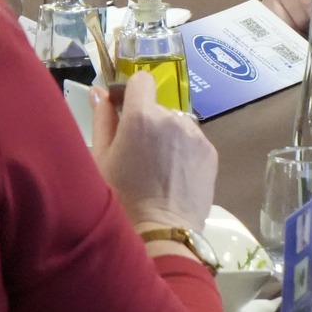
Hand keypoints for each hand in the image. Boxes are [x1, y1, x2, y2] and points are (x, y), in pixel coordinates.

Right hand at [92, 70, 217, 234]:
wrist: (160, 231)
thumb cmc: (120, 198)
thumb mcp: (101, 158)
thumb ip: (102, 119)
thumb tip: (100, 92)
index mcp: (142, 116)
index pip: (140, 80)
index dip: (131, 92)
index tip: (123, 109)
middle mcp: (172, 118)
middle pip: (158, 106)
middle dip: (147, 121)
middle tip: (137, 152)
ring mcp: (195, 134)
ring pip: (177, 124)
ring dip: (167, 136)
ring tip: (157, 167)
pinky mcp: (211, 151)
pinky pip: (193, 140)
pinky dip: (183, 150)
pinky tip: (173, 174)